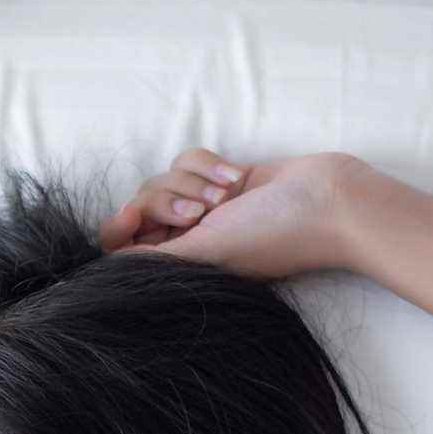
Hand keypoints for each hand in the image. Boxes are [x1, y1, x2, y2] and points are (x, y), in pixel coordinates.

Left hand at [98, 149, 374, 280]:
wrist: (328, 199)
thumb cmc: (272, 234)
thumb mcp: (204, 253)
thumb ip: (152, 261)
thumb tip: (104, 273)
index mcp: (180, 264)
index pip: (122, 247)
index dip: (119, 229)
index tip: (131, 219)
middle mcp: (187, 238)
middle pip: (139, 206)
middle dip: (167, 200)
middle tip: (203, 211)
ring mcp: (204, 207)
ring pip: (163, 178)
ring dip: (193, 182)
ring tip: (228, 194)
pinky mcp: (219, 178)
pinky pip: (188, 160)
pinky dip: (208, 164)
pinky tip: (237, 177)